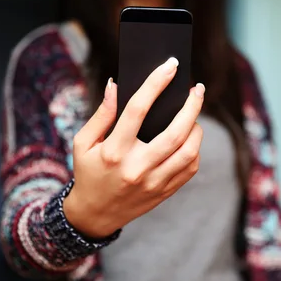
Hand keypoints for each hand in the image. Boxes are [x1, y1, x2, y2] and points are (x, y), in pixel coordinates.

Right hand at [63, 57, 204, 237]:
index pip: (138, 109)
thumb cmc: (88, 173)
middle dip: (192, 106)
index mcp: (114, 151)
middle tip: (197, 89)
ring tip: (194, 114)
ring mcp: (153, 183)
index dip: (156, 83)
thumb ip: (101, 114)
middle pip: (176, 132)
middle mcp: (137, 168)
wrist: (95, 215)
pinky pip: (190, 168)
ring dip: (197, 128)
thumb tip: (116, 85)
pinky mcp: (164, 192)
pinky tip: (190, 138)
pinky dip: (195, 149)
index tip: (170, 65)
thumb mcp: (84, 143)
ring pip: (189, 151)